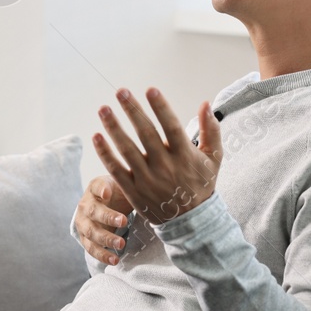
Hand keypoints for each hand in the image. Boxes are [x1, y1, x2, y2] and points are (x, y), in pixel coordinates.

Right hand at [75, 175, 135, 265]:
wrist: (103, 207)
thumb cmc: (117, 194)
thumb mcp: (122, 185)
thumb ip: (130, 182)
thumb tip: (146, 182)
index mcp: (94, 189)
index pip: (97, 187)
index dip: (101, 190)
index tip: (107, 194)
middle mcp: (85, 205)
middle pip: (93, 211)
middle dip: (107, 217)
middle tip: (124, 222)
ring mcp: (83, 223)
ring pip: (91, 232)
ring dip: (105, 239)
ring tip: (122, 245)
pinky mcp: (85, 238)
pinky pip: (91, 248)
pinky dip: (102, 255)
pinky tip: (115, 261)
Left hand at [92, 86, 222, 225]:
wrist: (191, 221)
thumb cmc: (202, 184)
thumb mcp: (214, 158)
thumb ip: (211, 130)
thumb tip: (205, 103)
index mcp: (185, 155)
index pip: (171, 126)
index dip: (161, 107)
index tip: (150, 89)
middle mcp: (165, 166)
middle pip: (145, 134)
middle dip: (132, 111)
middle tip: (120, 91)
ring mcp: (147, 179)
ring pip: (127, 150)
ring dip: (113, 128)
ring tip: (103, 109)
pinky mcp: (133, 190)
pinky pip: (116, 169)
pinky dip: (105, 153)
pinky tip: (96, 136)